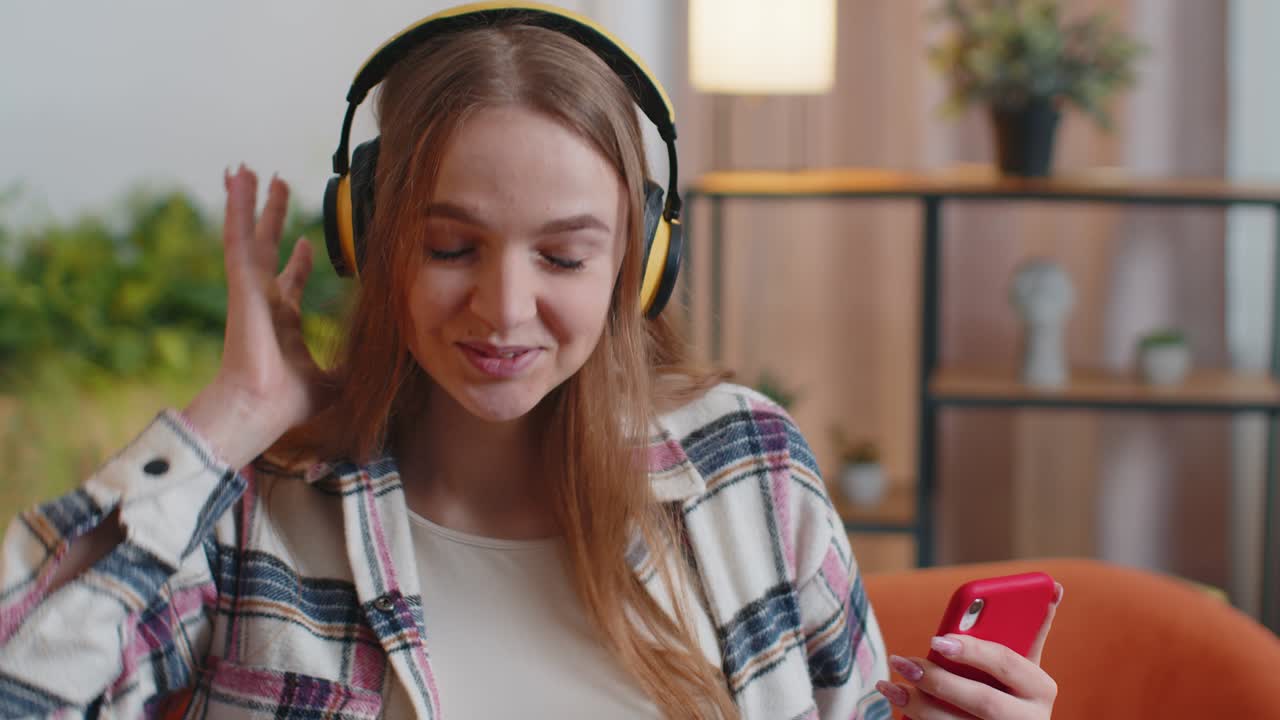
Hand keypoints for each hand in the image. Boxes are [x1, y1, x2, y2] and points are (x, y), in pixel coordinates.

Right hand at [183, 165, 328, 466]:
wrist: (261, 408)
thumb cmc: (290, 403)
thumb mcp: (336, 381)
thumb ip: (354, 369)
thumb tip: (383, 370)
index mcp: (284, 322)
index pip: (290, 281)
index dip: (298, 261)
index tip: (306, 241)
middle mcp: (265, 300)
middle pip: (268, 248)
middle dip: (273, 217)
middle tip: (279, 186)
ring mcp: (251, 289)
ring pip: (249, 234)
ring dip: (249, 201)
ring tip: (247, 170)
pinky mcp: (242, 283)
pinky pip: (238, 235)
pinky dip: (236, 205)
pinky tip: (237, 177)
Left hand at [875, 582, 1062, 718]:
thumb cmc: (1013, 689)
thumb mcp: (1024, 665)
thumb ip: (1030, 629)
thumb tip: (1053, 586)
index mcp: (1041, 688)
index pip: (1007, 664)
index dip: (973, 650)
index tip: (937, 638)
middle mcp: (1029, 719)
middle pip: (983, 701)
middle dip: (939, 681)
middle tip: (903, 662)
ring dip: (919, 704)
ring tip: (890, 684)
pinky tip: (896, 701)